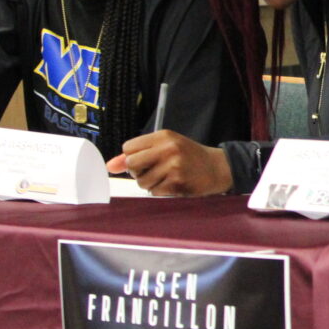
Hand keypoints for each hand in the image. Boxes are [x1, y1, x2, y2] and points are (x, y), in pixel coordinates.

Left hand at [108, 131, 232, 196]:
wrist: (218, 168)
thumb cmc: (190, 157)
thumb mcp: (166, 147)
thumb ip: (137, 154)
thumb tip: (110, 166)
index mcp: (164, 136)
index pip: (128, 148)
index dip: (132, 157)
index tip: (145, 160)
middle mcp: (168, 149)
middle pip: (132, 164)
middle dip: (137, 172)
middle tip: (152, 171)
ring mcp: (174, 166)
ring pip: (142, 181)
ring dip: (150, 184)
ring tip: (165, 178)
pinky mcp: (178, 182)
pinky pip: (155, 192)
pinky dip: (161, 191)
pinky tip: (173, 185)